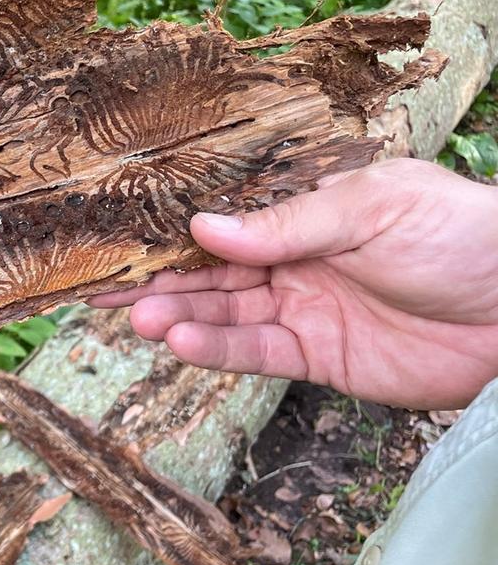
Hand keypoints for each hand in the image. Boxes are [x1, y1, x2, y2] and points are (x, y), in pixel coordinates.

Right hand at [89, 158, 497, 409]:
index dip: (172, 228)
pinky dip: (217, 350)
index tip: (120, 234)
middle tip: (105, 285)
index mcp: (307, 210)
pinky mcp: (319, 357)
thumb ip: (285, 223)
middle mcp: (296, 258)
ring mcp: (304, 308)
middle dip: (160, 277)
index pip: (226, 219)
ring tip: (137, 318)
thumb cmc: (459, 234)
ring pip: (225, 313)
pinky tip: (180, 342)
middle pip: (213, 270)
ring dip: (179, 314)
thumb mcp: (371, 207)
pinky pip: (256, 354)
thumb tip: (202, 226)